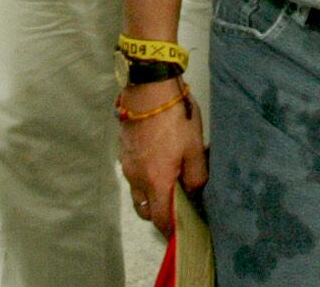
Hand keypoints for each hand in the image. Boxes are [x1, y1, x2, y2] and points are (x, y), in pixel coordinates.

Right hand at [119, 80, 206, 236]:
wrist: (149, 89)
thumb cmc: (175, 117)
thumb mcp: (195, 146)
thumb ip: (196, 174)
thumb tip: (194, 191)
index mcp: (156, 181)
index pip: (159, 219)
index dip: (170, 229)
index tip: (180, 231)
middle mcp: (137, 178)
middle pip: (144, 210)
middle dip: (157, 213)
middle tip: (174, 205)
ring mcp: (127, 164)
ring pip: (136, 192)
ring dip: (149, 194)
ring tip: (166, 180)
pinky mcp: (123, 150)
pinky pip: (132, 173)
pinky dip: (143, 176)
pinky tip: (156, 160)